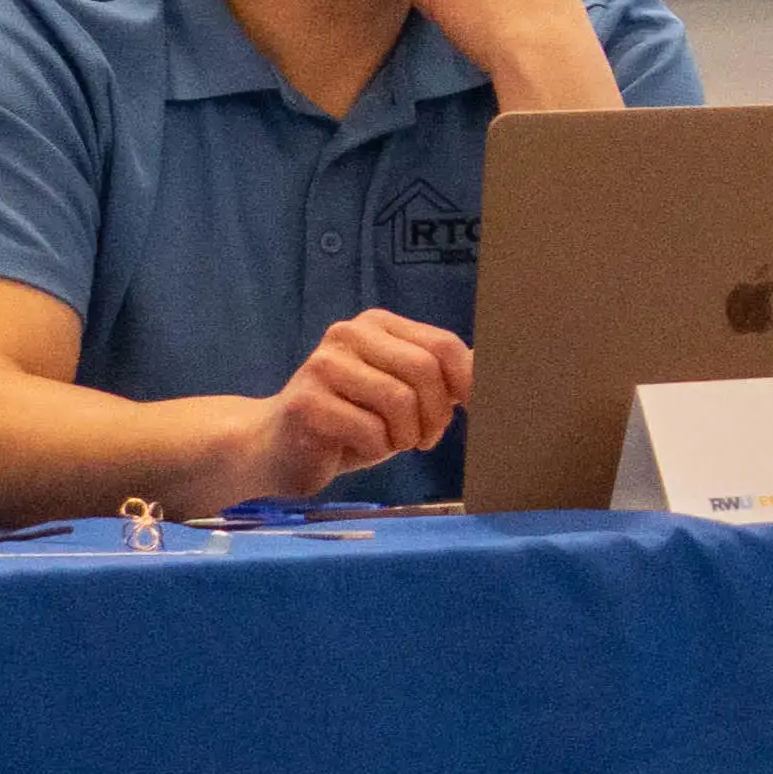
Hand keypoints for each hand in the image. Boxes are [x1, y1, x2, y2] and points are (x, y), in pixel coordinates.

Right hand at [240, 306, 472, 500]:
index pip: (442, 344)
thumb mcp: (403, 394)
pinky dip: (377, 449)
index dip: (466, 382)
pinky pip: (370, 430)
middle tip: (425, 438)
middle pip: (424, 370)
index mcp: (378, 324)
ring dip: (407, 434)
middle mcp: (348, 334)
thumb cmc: (352, 421)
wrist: (279, 448)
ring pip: (399, 400)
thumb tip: (494, 370)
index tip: (466, 409)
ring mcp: (323, 365)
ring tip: (393, 442)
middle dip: (436, 414)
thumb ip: (440, 379)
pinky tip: (360, 448)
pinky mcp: (307, 402)